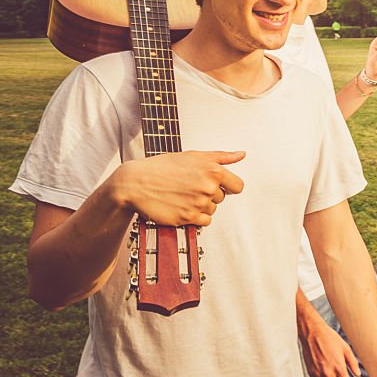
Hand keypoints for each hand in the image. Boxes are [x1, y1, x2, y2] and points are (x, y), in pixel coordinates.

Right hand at [107, 150, 244, 225]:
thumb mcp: (193, 155)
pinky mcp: (188, 217)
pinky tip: (183, 206)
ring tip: (183, 195)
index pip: (238, 186)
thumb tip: (241, 155)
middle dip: (209, 193)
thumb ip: (221, 157)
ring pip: (212, 209)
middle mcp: (208, 187)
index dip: (228, 186)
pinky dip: (196, 217)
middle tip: (190, 187)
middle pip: (222, 198)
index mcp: (212, 170)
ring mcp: (199, 203)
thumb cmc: (162, 167)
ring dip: (202, 205)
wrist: (136, 182)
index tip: (218, 185)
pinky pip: (204, 221)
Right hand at [299, 320, 358, 376]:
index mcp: (339, 368)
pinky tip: (324, 373)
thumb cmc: (330, 338)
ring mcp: (318, 374)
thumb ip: (353, 363)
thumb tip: (357, 374)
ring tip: (332, 375)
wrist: (313, 333)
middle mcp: (328, 374)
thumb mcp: (346, 348)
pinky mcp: (310, 372)